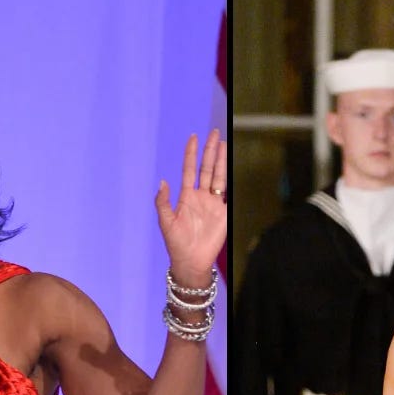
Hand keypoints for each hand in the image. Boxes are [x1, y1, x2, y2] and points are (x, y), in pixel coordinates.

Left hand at [155, 131, 226, 284]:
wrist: (191, 261)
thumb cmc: (176, 244)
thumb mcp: (165, 222)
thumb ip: (162, 201)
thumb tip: (162, 182)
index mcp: (186, 196)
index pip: (189, 169)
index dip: (191, 153)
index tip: (193, 137)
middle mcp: (201, 197)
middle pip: (206, 168)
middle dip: (210, 150)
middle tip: (214, 133)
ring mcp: (213, 204)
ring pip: (218, 176)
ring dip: (221, 161)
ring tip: (224, 143)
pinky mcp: (223, 214)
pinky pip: (228, 194)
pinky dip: (229, 180)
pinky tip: (231, 167)